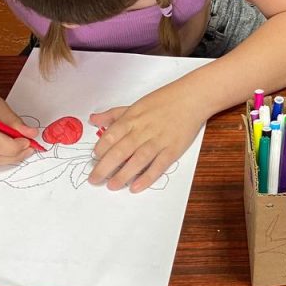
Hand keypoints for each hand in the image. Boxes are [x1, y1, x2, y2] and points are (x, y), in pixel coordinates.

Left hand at [88, 86, 204, 192]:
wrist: (192, 98)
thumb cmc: (164, 100)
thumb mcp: (136, 104)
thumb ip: (114, 114)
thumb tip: (94, 119)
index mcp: (132, 118)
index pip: (111, 136)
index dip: (100, 149)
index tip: (93, 159)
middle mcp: (144, 130)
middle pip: (120, 151)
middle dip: (104, 167)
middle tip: (93, 179)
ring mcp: (159, 140)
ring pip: (138, 160)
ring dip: (123, 175)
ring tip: (112, 186)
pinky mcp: (173, 149)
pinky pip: (158, 166)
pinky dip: (147, 177)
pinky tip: (136, 187)